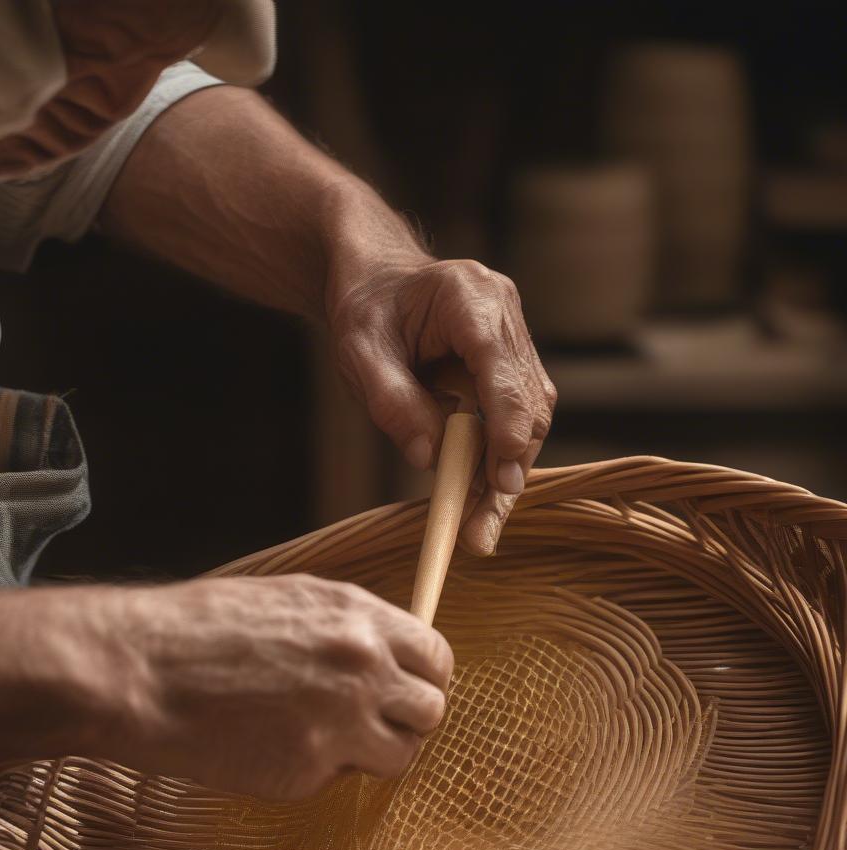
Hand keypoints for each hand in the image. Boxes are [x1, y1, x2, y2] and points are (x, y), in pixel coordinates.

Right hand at [80, 575, 453, 801]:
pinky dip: (321, 773)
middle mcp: (362, 666)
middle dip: (407, 719)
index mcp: (357, 616)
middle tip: (370, 722)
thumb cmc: (200, 628)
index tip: (404, 689)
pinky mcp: (309, 770)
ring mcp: (340, 721)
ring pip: (402, 755)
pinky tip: (276, 749)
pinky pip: (341, 780)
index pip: (436, 656)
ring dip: (375, 753)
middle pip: (432, 709)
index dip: (423, 677)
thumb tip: (384, 652)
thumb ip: (346, 627)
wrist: (141, 668)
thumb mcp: (288, 600)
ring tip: (328, 741)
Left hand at [328, 257, 555, 555]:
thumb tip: (428, 457)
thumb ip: (391, 401)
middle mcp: (504, 313)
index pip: (502, 370)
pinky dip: (500, 453)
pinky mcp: (511, 358)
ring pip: (531, 413)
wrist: (377, 276)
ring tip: (479, 526)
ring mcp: (514, 334)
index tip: (501, 482)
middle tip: (481, 531)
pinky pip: (516, 412)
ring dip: (507, 470)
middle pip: (527, 401)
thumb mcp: (358, 351)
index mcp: (469, 298)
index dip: (506, 428)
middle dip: (508, 469)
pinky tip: (481, 492)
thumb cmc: (365, 308)